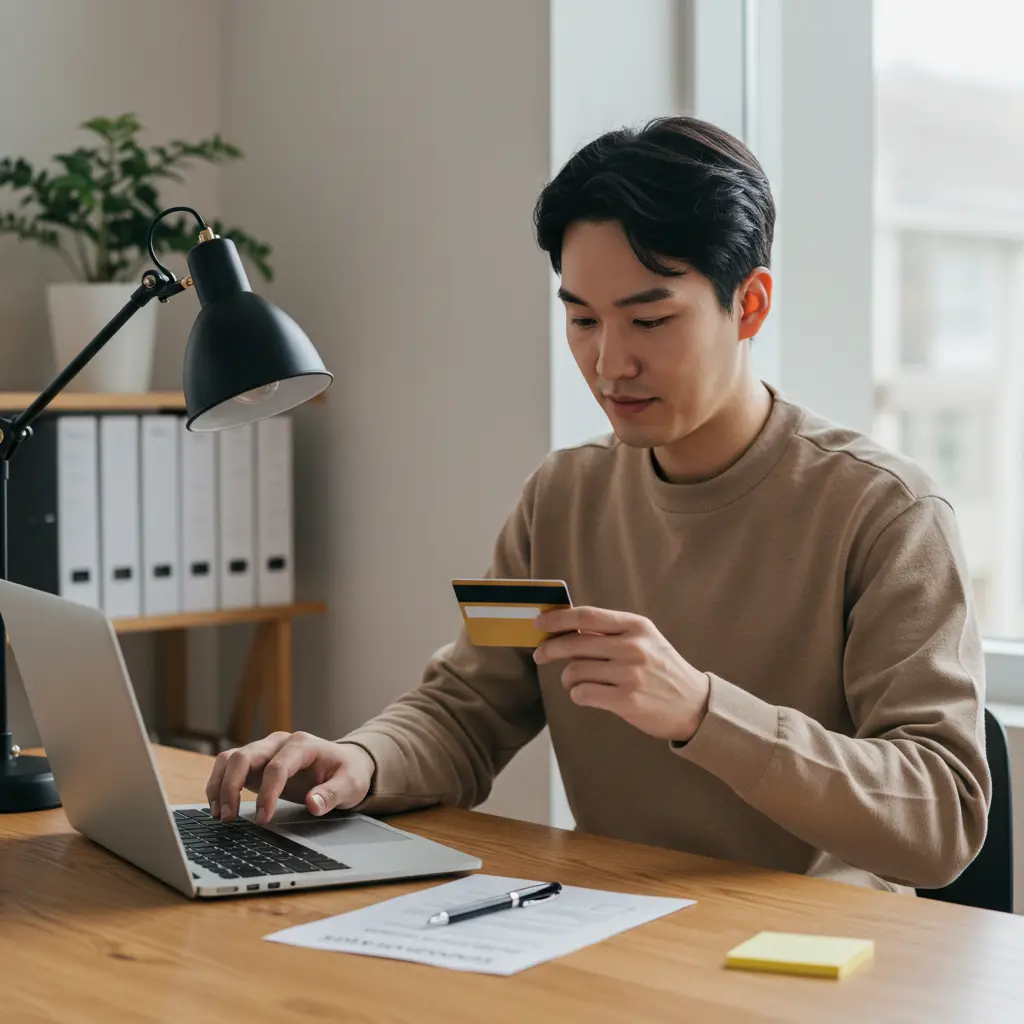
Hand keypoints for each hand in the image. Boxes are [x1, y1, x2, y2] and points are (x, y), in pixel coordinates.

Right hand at [205, 731, 375, 823]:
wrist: (346, 764)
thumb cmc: (348, 772)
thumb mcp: (351, 784)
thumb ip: (333, 794)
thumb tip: (313, 804)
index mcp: (302, 745)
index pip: (277, 767)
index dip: (267, 794)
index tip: (262, 819)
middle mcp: (279, 743)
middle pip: (244, 756)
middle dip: (231, 787)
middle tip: (229, 818)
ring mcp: (265, 750)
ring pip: (230, 758)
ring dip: (219, 785)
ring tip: (220, 815)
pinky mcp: (257, 763)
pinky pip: (229, 767)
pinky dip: (219, 785)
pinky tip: (219, 807)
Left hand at [533, 607, 709, 741]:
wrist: (695, 704)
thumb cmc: (663, 670)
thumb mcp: (644, 640)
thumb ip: (611, 633)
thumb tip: (566, 627)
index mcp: (636, 626)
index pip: (587, 616)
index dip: (558, 619)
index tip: (540, 624)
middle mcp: (633, 646)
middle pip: (574, 643)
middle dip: (550, 649)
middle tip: (541, 655)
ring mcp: (630, 673)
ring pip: (575, 670)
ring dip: (567, 677)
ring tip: (573, 681)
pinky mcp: (626, 699)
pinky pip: (583, 693)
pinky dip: (577, 694)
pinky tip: (585, 694)